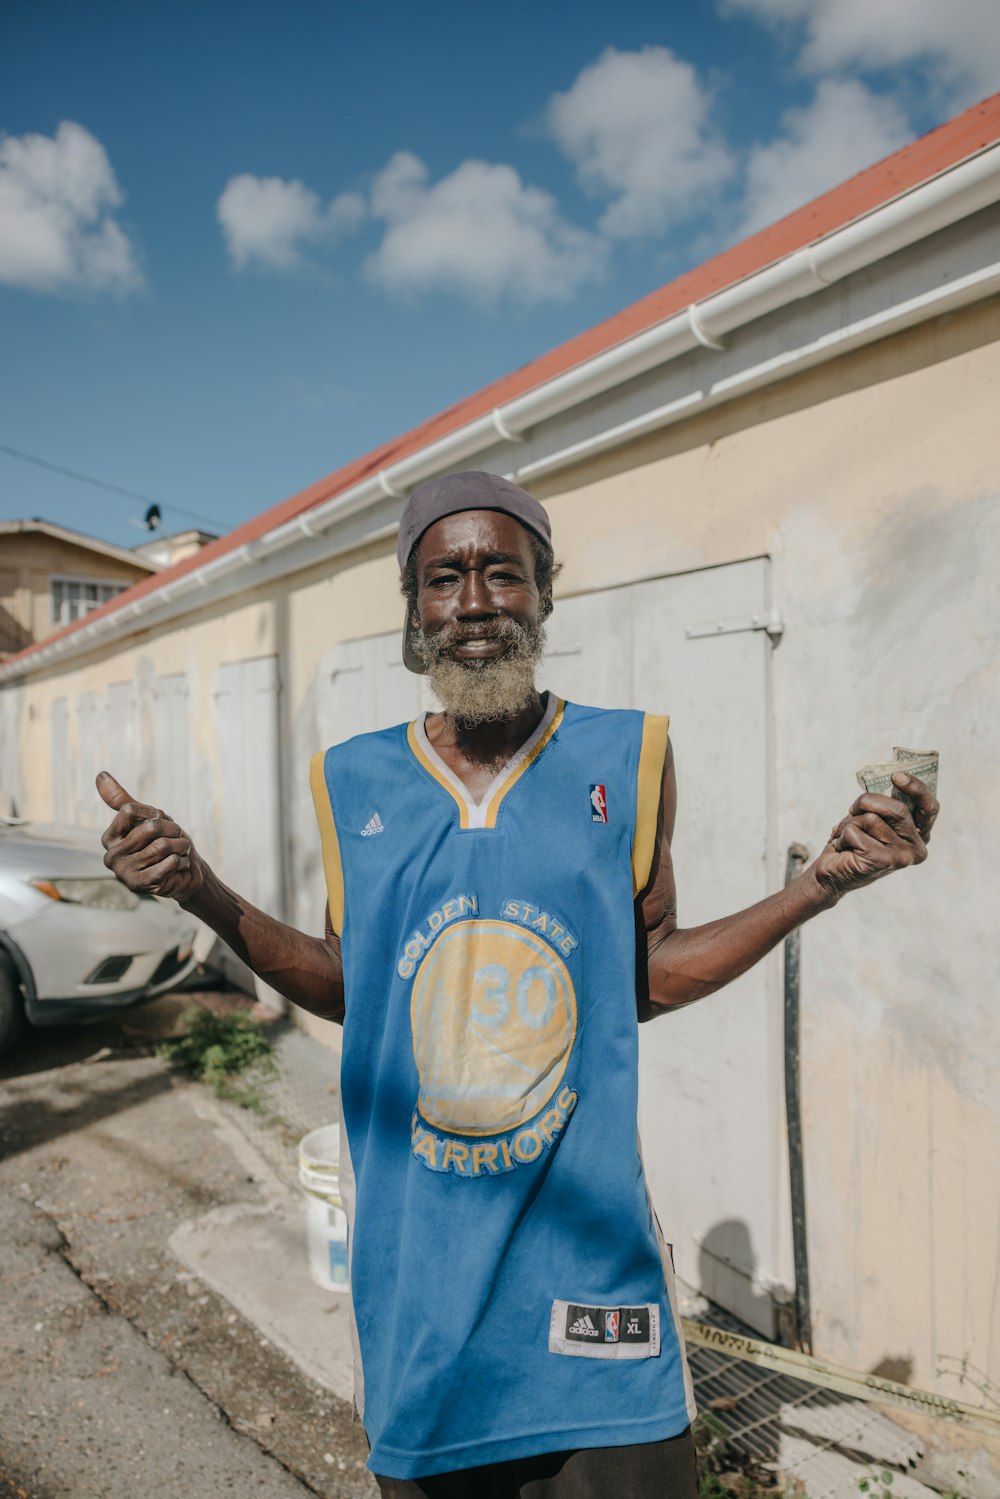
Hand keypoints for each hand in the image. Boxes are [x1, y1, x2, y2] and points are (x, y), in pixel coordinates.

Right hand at [97, 772, 203, 903]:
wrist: (184, 872)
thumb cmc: (163, 842)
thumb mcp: (145, 817)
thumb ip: (122, 800)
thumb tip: (100, 775)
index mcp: (109, 838)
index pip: (129, 810)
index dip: (154, 813)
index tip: (160, 821)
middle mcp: (111, 856)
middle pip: (150, 827)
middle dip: (172, 829)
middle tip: (176, 837)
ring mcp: (124, 873)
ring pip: (163, 846)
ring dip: (180, 845)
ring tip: (179, 851)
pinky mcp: (141, 886)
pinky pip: (170, 862)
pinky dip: (182, 861)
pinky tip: (179, 865)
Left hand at [811, 773, 939, 904]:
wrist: (831, 873)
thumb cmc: (853, 842)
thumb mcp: (872, 818)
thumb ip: (884, 805)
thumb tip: (888, 779)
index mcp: (919, 835)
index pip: (929, 807)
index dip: (917, 788)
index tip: (897, 776)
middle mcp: (917, 848)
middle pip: (897, 809)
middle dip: (867, 801)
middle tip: (853, 809)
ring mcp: (902, 857)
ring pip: (871, 818)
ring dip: (850, 822)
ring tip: (846, 837)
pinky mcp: (882, 861)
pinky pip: (855, 831)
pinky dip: (842, 835)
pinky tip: (843, 848)